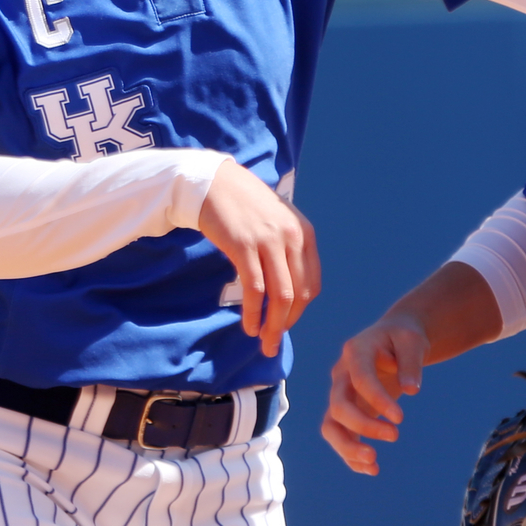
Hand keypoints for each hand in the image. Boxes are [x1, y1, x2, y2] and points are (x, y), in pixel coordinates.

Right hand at [193, 161, 319, 357]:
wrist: (213, 182)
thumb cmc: (243, 206)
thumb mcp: (277, 223)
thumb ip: (286, 251)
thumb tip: (287, 293)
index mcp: (305, 234)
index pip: (312, 284)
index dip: (300, 311)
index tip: (285, 325)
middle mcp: (292, 237)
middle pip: (300, 294)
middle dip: (287, 324)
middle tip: (273, 343)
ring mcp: (269, 241)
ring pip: (281, 296)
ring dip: (272, 325)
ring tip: (262, 341)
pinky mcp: (244, 246)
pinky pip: (255, 289)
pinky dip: (254, 313)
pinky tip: (248, 325)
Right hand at [322, 314, 427, 476]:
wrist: (394, 341)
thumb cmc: (403, 339)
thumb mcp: (413, 341)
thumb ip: (412, 362)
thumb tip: (411, 390)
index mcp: (356, 352)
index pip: (360, 379)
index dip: (378, 400)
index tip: (400, 418)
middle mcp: (341, 375)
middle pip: (339, 406)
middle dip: (363, 426)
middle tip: (395, 435)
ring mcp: (340, 394)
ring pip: (331, 426)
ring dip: (348, 448)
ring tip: (373, 464)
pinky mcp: (346, 412)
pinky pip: (340, 436)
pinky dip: (351, 456)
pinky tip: (373, 469)